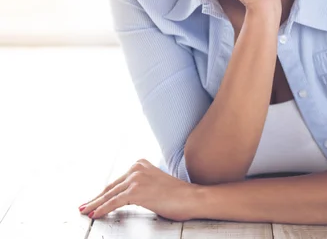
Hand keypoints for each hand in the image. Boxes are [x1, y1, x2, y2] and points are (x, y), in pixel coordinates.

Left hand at [78, 159, 198, 221]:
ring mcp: (136, 178)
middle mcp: (136, 168)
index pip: (117, 181)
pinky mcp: (136, 191)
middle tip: (83, 206)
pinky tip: (95, 214)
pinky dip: (102, 209)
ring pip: (109, 194)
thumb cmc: (177, 195)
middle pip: (110, 187)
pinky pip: (114, 202)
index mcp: (141, 164)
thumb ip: (140, 186)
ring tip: (85, 211)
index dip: (103, 192)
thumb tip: (124, 197)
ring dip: (95, 205)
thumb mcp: (155, 184)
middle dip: (95, 198)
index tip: (93, 199)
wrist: (191, 198)